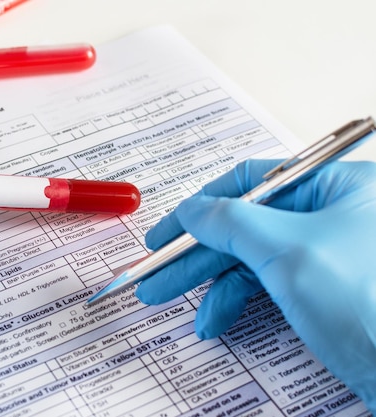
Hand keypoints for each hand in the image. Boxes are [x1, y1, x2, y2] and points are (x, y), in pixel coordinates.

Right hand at [135, 159, 375, 410]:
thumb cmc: (368, 302)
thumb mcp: (290, 252)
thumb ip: (233, 222)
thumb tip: (192, 209)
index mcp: (336, 185)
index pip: (253, 180)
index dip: (202, 205)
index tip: (166, 232)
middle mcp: (330, 213)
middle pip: (246, 224)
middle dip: (196, 254)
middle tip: (155, 274)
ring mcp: (325, 252)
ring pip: (251, 258)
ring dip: (210, 284)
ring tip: (171, 303)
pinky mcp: (321, 288)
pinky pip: (266, 284)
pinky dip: (235, 303)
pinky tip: (214, 321)